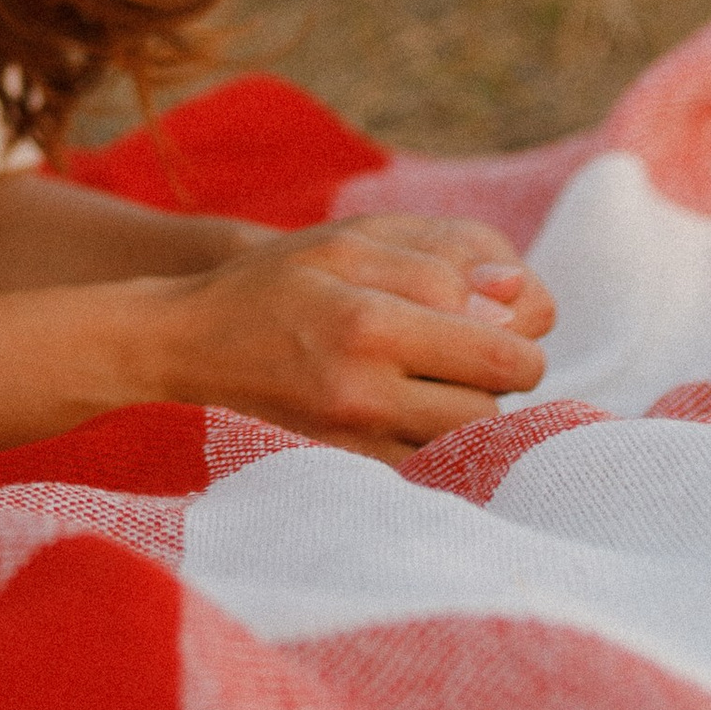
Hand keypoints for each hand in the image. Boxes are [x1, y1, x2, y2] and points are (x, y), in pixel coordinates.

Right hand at [134, 213, 553, 459]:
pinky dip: (437, 438)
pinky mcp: (348, 468)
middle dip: (496, 371)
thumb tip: (518, 294)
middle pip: (494, 404)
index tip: (490, 314)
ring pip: (467, 442)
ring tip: (431, 373)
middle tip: (461, 344)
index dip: (517, 329)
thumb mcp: (353, 241)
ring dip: (468, 406)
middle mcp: (365, 391)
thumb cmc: (281, 279)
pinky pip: (430, 466)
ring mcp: (355, 440)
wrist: (193, 342)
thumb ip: (440, 258)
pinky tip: (409, 404)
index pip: (503, 350)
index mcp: (370, 322)